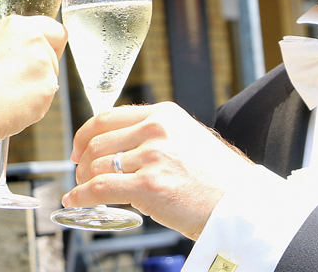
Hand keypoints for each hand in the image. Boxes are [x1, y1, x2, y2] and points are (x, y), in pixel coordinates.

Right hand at [0, 15, 66, 144]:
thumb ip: (15, 45)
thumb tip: (33, 53)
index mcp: (16, 25)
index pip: (55, 30)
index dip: (50, 45)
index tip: (41, 56)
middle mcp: (34, 39)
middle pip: (54, 56)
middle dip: (41, 70)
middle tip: (12, 83)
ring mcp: (43, 64)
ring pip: (51, 78)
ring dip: (35, 89)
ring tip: (5, 95)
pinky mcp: (47, 89)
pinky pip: (46, 99)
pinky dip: (33, 107)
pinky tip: (9, 106)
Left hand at [61, 102, 255, 239]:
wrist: (241, 203)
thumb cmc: (217, 178)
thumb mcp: (187, 138)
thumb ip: (155, 135)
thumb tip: (118, 146)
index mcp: (164, 114)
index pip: (108, 117)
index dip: (85, 134)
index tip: (78, 147)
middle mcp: (156, 130)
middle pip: (98, 141)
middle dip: (83, 160)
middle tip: (80, 174)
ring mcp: (152, 157)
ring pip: (97, 165)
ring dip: (83, 180)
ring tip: (83, 190)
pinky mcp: (149, 186)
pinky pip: (100, 188)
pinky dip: (81, 196)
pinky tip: (76, 201)